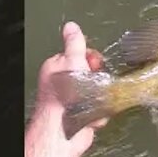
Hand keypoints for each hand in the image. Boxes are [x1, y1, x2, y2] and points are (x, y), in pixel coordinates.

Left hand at [27, 22, 107, 156]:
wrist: (65, 130)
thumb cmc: (65, 96)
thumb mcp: (72, 60)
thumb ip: (74, 43)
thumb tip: (71, 26)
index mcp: (57, 67)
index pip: (78, 55)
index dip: (90, 58)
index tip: (94, 63)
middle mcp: (62, 84)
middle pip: (91, 74)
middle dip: (98, 80)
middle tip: (94, 84)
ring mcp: (71, 100)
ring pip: (97, 93)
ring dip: (100, 98)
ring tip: (94, 102)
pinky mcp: (80, 116)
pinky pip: (97, 110)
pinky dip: (98, 114)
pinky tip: (93, 116)